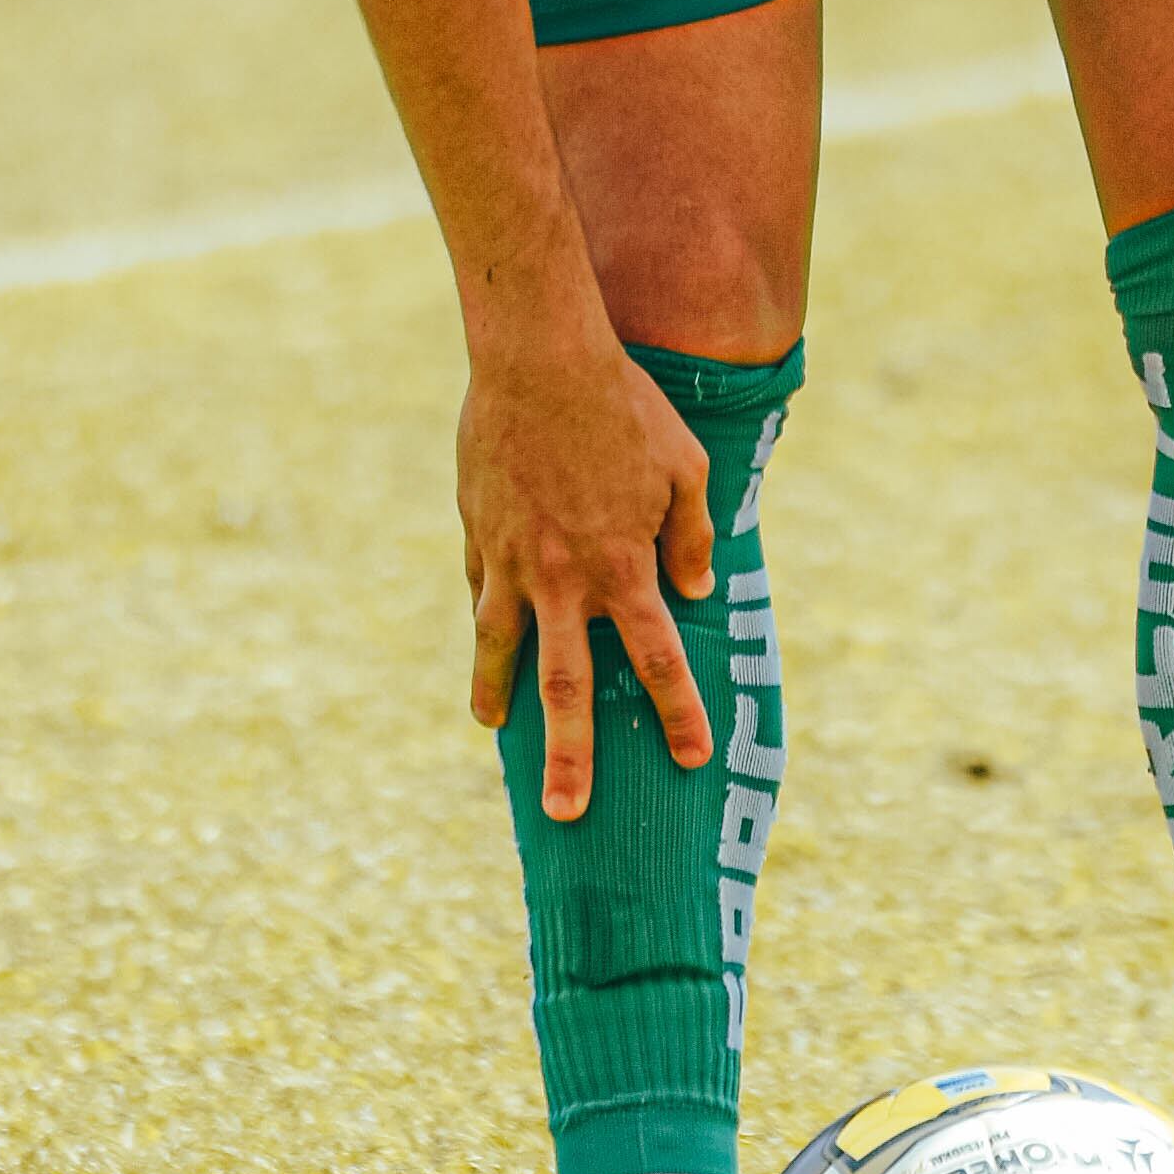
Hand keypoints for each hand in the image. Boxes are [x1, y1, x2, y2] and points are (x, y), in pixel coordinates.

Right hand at [461, 327, 716, 820]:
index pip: (656, 660)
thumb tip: (695, 589)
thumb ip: (692, 534)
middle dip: (569, 757)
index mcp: (622, 567)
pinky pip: (482, 588)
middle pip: (566, 688)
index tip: (692, 759)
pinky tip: (486, 634)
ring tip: (495, 728)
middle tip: (567, 814)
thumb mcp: (684, 466)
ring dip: (497, 695)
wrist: (538, 359)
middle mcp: (563, 579)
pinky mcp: (478, 533)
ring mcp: (511, 561)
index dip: (676, 712)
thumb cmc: (625, 407)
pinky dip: (486, 614)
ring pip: (499, 648)